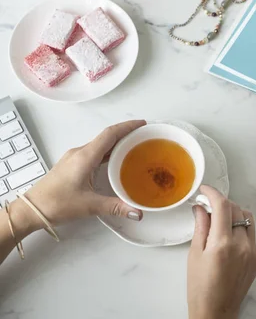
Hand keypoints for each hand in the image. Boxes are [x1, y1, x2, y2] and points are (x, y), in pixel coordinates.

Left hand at [23, 120, 145, 228]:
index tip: (143, 124)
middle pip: (106, 137)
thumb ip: (116, 206)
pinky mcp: (72, 165)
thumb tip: (137, 212)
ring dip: (116, 143)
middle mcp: (80, 153)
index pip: (110, 134)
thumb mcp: (89, 205)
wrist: (30, 210)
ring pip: (100, 145)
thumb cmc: (55, 203)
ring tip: (133, 147)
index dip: (128, 126)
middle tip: (143, 136)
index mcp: (85, 156)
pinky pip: (93, 153)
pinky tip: (114, 162)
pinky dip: (107, 153)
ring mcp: (74, 158)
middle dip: (126, 134)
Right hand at [187, 185, 255, 318]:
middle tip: (207, 205)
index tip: (205, 190)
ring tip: (218, 218)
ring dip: (233, 213)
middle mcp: (242, 245)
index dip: (213, 193)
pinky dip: (239, 228)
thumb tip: (200, 207)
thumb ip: (200, 226)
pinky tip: (227, 236)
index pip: (223, 206)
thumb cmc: (200, 288)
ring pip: (247, 219)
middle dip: (222, 203)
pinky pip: (250, 234)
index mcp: (223, 244)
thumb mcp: (194, 254)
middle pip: (236, 209)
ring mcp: (252, 251)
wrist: (216, 312)